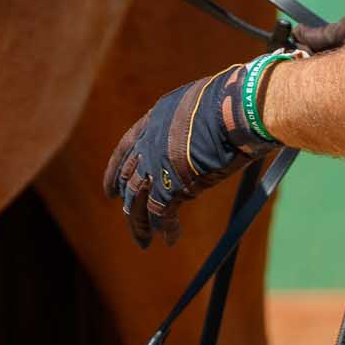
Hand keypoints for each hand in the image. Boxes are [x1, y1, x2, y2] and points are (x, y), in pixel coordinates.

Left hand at [102, 64, 279, 247]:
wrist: (235, 108)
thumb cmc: (232, 101)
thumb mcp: (202, 105)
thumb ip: (195, 125)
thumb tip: (210, 133)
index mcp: (154, 119)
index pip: (125, 148)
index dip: (116, 170)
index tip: (110, 190)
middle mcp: (148, 142)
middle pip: (130, 180)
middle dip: (129, 203)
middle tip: (130, 219)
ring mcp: (155, 164)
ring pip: (138, 201)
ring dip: (140, 225)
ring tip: (144, 243)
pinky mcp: (169, 184)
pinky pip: (161, 214)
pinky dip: (165, 229)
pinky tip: (170, 240)